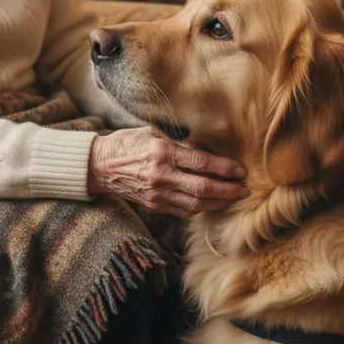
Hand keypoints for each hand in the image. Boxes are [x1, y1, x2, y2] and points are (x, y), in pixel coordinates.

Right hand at [87, 126, 249, 217]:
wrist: (99, 165)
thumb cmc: (126, 143)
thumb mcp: (150, 133)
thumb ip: (176, 141)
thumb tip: (203, 146)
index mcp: (161, 153)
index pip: (201, 163)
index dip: (225, 169)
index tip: (240, 170)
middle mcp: (161, 175)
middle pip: (203, 188)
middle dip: (228, 190)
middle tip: (244, 189)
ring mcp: (157, 193)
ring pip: (196, 204)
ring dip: (219, 202)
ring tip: (234, 198)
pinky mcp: (154, 205)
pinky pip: (183, 211)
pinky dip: (202, 208)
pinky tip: (213, 204)